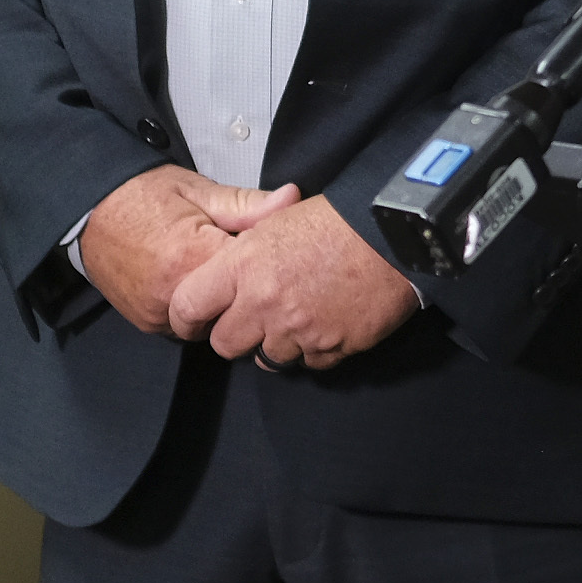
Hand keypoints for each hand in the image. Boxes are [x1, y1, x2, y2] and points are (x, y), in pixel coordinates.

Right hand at [76, 165, 295, 339]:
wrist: (87, 209)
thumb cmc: (144, 193)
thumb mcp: (198, 191)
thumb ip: (247, 205)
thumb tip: (293, 198)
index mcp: (193, 258)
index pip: (253, 276)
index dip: (265, 263)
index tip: (267, 249)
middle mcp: (174, 295)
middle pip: (235, 308)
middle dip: (244, 291)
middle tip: (242, 265)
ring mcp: (157, 314)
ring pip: (211, 323)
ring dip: (220, 305)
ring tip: (212, 270)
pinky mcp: (146, 323)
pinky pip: (184, 327)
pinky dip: (196, 312)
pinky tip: (192, 282)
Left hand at [168, 193, 422, 371]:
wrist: (393, 232)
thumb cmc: (335, 218)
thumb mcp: (277, 220)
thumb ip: (245, 250)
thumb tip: (227, 271)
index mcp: (243, 266)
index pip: (189, 306)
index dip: (188, 316)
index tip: (196, 319)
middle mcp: (264, 303)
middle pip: (226, 345)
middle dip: (236, 335)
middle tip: (254, 318)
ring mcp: (298, 329)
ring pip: (268, 359)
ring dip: (279, 343)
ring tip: (299, 316)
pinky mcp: (332, 347)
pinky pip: (310, 364)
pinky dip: (315, 349)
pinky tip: (328, 323)